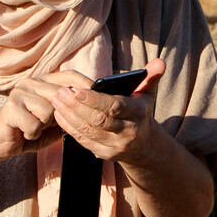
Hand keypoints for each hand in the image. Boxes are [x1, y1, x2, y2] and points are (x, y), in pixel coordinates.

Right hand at [0, 70, 91, 164]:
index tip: (99, 98)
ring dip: (44, 126)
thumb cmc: (30, 130)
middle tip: (47, 124)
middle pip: (62, 94)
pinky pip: (35, 124)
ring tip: (33, 127)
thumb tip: (93, 106)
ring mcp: (20, 91)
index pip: (70, 75)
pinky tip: (24, 132)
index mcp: (44, 81)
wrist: (1, 144)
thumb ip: (69, 111)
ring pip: (50, 110)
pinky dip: (32, 134)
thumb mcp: (55, 120)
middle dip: (60, 115)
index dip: (86, 86)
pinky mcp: (11, 106)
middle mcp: (32, 82)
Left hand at [50, 59, 165, 163]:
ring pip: (88, 131)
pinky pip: (83, 140)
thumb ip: (152, 76)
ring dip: (69, 115)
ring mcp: (115, 145)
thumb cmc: (141, 112)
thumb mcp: (149, 94)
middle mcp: (128, 131)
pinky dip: (69, 127)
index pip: (115, 106)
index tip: (77, 90)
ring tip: (56, 100)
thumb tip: (159, 62)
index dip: (95, 100)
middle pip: (98, 120)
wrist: (144, 145)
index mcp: (138, 113)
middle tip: (60, 92)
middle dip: (77, 106)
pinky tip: (59, 114)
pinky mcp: (104, 154)